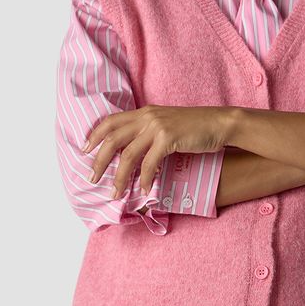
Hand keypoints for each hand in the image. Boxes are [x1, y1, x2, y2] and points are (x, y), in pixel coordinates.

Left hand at [81, 104, 234, 198]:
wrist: (220, 123)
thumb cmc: (196, 127)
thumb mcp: (167, 124)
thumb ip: (149, 132)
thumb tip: (133, 152)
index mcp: (144, 112)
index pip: (111, 121)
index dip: (95, 135)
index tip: (84, 150)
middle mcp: (147, 117)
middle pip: (112, 139)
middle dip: (99, 160)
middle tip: (92, 178)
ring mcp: (157, 127)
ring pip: (128, 155)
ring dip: (119, 177)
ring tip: (116, 193)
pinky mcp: (168, 138)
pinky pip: (149, 163)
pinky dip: (145, 179)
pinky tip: (145, 190)